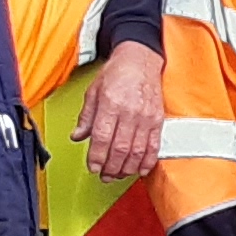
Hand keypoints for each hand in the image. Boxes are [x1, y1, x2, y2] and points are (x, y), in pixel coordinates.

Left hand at [78, 38, 164, 178]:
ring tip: (118, 175)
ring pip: (137, 152)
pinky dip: (146, 162)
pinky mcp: (157, 120)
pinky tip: (139, 169)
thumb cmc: (117, 73)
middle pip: (119, 149)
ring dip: (127, 168)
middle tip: (104, 175)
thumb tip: (77, 136)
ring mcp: (145, 117)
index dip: (97, 157)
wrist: (140, 60)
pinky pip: (153, 147)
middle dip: (110, 167)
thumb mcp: (93, 91)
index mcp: (110, 103)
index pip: (102, 137)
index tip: (93, 166)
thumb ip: (86, 117)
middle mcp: (129, 111)